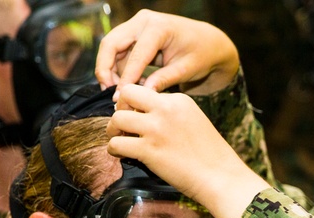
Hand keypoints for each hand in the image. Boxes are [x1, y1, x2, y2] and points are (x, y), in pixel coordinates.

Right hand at [94, 9, 238, 95]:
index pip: (135, 55)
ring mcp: (137, 26)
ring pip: (111, 48)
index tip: (120, 98)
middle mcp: (143, 22)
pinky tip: (133, 85)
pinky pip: (119, 52)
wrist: (208, 43)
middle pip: (111, 44)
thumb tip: (143, 94)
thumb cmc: (201, 54)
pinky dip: (121, 69)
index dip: (126, 79)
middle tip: (109, 93)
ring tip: (123, 93)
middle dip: (105, 70)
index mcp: (158, 27)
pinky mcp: (135, 34)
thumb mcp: (186, 69)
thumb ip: (164, 80)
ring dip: (112, 71)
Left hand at [107, 83, 268, 217]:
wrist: (220, 177)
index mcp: (178, 100)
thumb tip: (147, 117)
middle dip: (120, 108)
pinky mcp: (148, 150)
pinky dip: (114, 150)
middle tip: (123, 124)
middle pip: (127, 94)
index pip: (145, 91)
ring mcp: (155, 129)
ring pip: (117, 119)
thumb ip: (171, 114)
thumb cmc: (211, 155)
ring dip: (113, 130)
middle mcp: (165, 109)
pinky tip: (121, 154)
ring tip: (118, 139)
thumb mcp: (194, 120)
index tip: (136, 116)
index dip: (136, 104)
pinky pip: (117, 144)